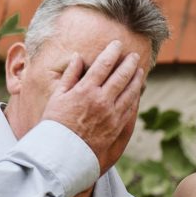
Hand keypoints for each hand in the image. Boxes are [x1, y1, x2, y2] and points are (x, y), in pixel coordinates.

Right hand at [40, 41, 145, 172]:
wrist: (63, 152)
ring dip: (136, 79)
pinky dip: (135, 97)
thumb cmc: (56, 123)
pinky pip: (130, 108)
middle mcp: (101, 100)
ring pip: (129, 92)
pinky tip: (137, 91)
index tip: (117, 44)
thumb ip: (70, 75)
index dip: (112, 52)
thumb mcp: (58, 96)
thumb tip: (77, 57)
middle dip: (129, 63)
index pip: (103, 65)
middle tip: (135, 55)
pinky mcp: (116, 126)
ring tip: (140, 70)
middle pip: (121, 76)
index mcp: (85, 90)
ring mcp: (111, 114)